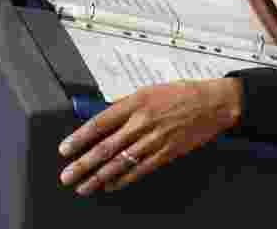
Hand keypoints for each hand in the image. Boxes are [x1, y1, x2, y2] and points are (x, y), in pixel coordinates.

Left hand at [58, 78, 242, 194]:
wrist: (212, 103)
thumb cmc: (180, 93)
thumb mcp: (147, 90)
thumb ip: (124, 105)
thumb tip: (101, 117)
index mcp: (134, 102)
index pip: (99, 123)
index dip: (80, 138)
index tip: (65, 149)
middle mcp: (142, 122)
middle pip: (106, 147)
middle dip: (84, 164)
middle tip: (68, 176)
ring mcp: (154, 139)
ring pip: (120, 162)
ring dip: (99, 177)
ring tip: (84, 187)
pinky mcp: (166, 153)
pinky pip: (140, 169)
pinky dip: (123, 179)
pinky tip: (110, 186)